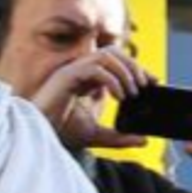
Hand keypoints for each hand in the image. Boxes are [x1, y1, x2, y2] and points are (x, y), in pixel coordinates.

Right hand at [26, 45, 152, 151]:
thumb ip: (120, 137)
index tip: (154, 83)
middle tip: (146, 85)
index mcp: (87, 79)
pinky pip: (95, 67)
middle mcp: (80, 70)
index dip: (137, 69)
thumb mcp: (97, 136)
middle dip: (134, 66)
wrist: (36, 136)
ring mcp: (72, 71)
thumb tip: (144, 140)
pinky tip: (121, 96)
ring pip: (106, 55)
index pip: (116, 63)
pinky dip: (112, 79)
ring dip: (125, 70)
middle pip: (113, 52)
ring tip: (134, 91)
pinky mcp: (67, 76)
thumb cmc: (59, 132)